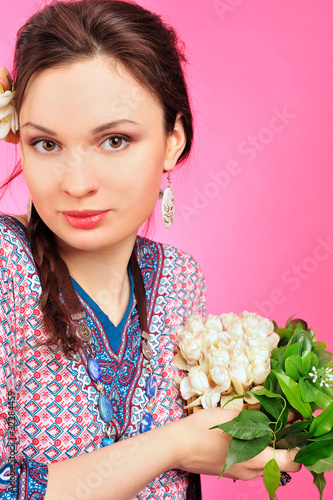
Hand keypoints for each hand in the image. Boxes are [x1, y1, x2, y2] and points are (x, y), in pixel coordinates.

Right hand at [174, 408, 300, 478]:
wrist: (176, 446)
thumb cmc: (202, 430)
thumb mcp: (230, 417)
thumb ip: (255, 415)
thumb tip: (272, 409)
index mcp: (256, 458)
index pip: (292, 462)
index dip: (298, 446)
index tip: (296, 428)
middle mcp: (252, 470)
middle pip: (280, 462)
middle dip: (284, 442)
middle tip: (281, 420)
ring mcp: (241, 473)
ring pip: (266, 462)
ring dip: (269, 446)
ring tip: (264, 423)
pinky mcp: (231, 470)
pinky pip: (252, 462)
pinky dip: (256, 449)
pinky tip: (247, 432)